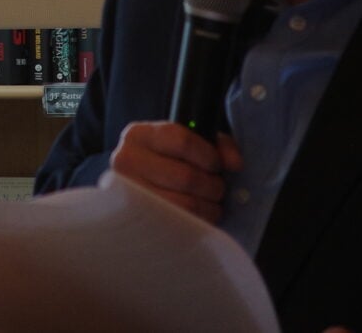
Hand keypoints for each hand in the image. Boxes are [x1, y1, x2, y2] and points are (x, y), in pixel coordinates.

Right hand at [107, 120, 241, 224]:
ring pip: (185, 205)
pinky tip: (199, 217)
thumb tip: (235, 164)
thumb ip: (218, 146)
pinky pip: (179, 226)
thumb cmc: (170, 162)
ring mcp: (129, 193)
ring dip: (208, 207)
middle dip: (212, 185)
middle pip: (186, 176)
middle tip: (217, 188)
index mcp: (138, 134)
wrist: (140, 186)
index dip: (208, 155)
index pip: (181, 140)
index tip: (216, 165)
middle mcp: (126, 160)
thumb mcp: (190, 143)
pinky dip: (198, 223)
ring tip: (210, 203)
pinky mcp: (137, 220)